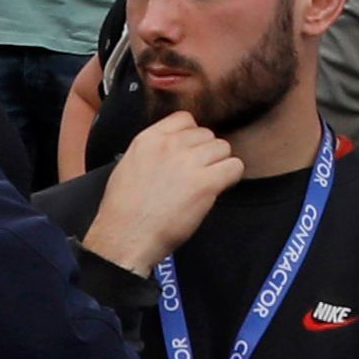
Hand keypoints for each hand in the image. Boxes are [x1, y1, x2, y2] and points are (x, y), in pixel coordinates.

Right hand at [77, 94, 249, 268]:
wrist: (125, 239)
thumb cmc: (124, 212)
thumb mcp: (129, 165)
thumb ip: (153, 149)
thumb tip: (176, 148)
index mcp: (148, 139)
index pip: (185, 118)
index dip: (192, 136)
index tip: (190, 153)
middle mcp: (170, 145)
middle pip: (207, 134)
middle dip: (206, 153)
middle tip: (198, 175)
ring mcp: (189, 162)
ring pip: (223, 148)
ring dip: (219, 165)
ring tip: (207, 184)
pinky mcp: (205, 184)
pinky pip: (234, 167)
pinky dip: (231, 178)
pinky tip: (218, 189)